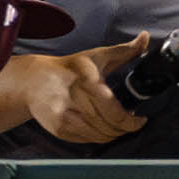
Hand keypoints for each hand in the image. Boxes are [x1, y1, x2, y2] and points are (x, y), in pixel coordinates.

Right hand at [19, 35, 149, 145]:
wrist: (33, 80)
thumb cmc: (69, 68)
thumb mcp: (96, 56)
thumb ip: (125, 50)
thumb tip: (144, 38)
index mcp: (88, 83)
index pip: (116, 114)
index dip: (133, 122)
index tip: (140, 120)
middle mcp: (74, 102)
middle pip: (110, 128)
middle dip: (125, 128)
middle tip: (129, 121)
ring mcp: (65, 118)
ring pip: (100, 136)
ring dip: (113, 133)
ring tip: (115, 124)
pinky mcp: (59, 129)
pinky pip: (87, 140)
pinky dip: (97, 136)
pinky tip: (100, 126)